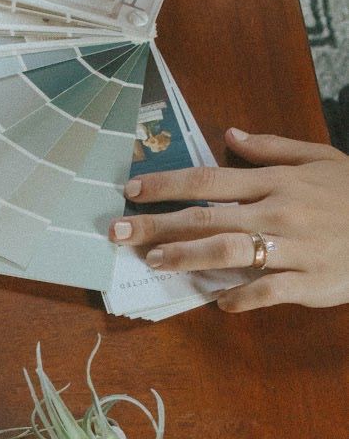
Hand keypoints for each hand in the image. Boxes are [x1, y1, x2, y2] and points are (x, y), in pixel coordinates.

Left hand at [110, 128, 348, 310]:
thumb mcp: (320, 158)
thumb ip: (273, 148)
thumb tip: (230, 135)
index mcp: (276, 182)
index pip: (209, 180)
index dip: (166, 185)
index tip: (131, 190)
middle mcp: (278, 212)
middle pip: (206, 216)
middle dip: (157, 224)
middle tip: (117, 232)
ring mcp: (293, 247)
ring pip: (229, 251)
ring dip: (187, 257)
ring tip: (155, 262)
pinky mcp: (311, 280)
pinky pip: (268, 291)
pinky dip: (241, 297)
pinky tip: (219, 302)